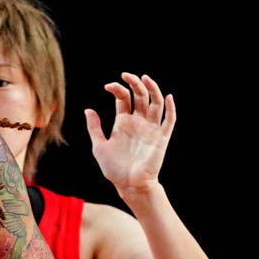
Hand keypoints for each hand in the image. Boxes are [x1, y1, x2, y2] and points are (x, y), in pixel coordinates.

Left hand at [85, 73, 175, 197]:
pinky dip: (171, 108)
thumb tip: (88, 109)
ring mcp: (151, 128)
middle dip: (135, 84)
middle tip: (126, 74)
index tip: (107, 86)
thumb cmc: (114, 168)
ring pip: (156, 103)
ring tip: (145, 78)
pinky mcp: (161, 138)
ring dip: (152, 89)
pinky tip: (168, 96)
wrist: (129, 184)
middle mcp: (138, 122)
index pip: (124, 99)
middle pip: (140, 96)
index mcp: (123, 122)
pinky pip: (170, 120)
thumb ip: (95, 128)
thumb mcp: (99, 146)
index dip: (118, 89)